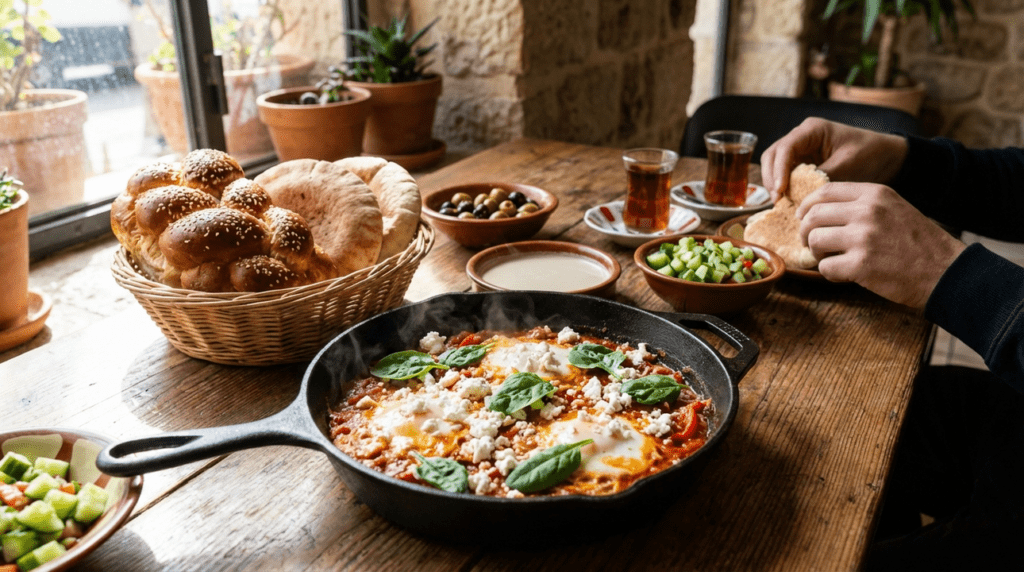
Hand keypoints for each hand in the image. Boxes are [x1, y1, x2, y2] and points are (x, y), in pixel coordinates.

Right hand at [760, 118, 908, 201]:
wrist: (886, 157)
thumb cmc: (870, 154)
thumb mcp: (848, 165)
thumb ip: (822, 176)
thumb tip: (800, 195)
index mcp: (812, 130)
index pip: (785, 148)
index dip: (779, 170)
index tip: (780, 190)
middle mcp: (801, 137)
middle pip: (772, 155)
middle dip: (772, 178)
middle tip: (777, 200)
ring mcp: (801, 150)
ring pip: (775, 165)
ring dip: (775, 183)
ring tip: (781, 203)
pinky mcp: (803, 163)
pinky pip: (786, 174)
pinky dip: (784, 187)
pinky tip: (789, 201)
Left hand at [796, 182, 965, 308]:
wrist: (945, 271)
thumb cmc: (917, 243)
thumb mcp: (893, 209)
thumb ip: (861, 205)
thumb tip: (817, 210)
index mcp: (875, 194)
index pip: (824, 191)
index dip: (807, 206)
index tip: (803, 219)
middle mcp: (867, 211)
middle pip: (813, 216)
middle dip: (806, 232)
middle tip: (812, 245)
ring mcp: (863, 237)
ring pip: (814, 240)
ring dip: (817, 254)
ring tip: (832, 260)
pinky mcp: (861, 265)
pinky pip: (825, 267)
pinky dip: (830, 273)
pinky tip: (845, 274)